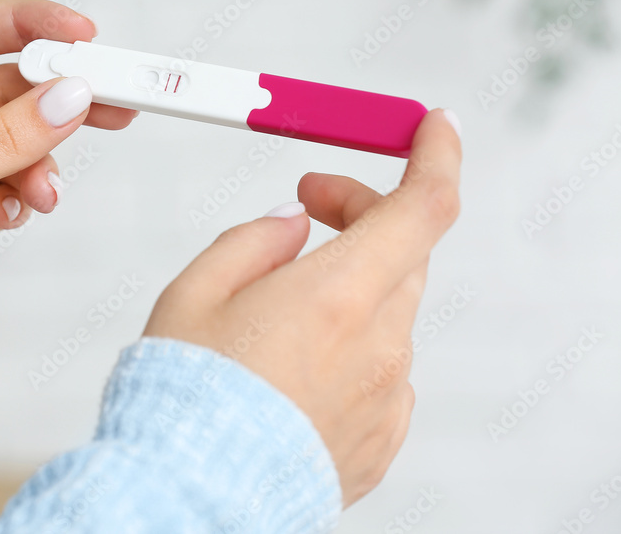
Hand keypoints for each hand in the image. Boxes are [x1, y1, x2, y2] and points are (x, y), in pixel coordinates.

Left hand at [0, 0, 135, 408]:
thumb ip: (0, 141)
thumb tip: (70, 97)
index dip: (28, 25)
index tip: (85, 36)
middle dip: (52, 103)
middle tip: (115, 105)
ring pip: (2, 149)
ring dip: (33, 166)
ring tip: (45, 196)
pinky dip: (15, 202)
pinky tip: (15, 215)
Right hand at [144, 109, 461, 505]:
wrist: (189, 497)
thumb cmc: (184, 394)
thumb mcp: (195, 291)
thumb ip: (255, 240)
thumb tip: (296, 226)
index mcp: (336, 295)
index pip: (423, 206)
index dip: (437, 154)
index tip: (434, 125)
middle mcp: (378, 345)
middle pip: (403, 251)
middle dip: (362, 214)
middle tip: (307, 205)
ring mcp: (387, 397)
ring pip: (388, 310)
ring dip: (349, 285)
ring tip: (276, 303)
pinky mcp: (382, 437)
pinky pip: (382, 368)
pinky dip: (351, 344)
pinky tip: (293, 364)